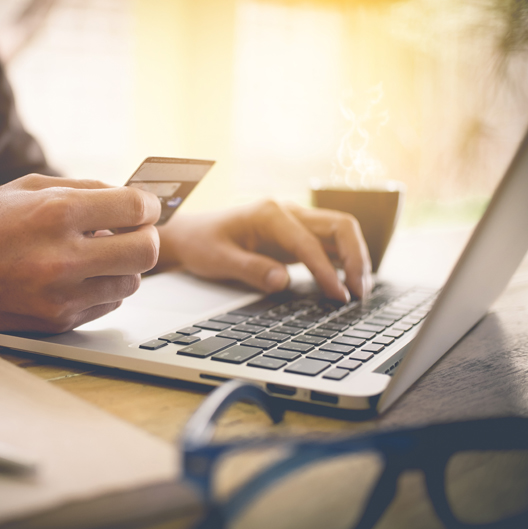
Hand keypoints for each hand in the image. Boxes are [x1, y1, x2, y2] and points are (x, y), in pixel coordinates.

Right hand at [0, 174, 160, 331]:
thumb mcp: (26, 188)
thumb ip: (83, 189)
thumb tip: (131, 198)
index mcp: (53, 215)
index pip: (134, 208)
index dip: (147, 205)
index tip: (144, 206)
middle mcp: (61, 260)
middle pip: (146, 252)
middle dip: (146, 237)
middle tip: (132, 231)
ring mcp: (59, 298)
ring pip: (131, 283)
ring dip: (123, 265)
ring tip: (97, 253)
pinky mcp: (55, 324)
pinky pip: (106, 305)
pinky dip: (102, 288)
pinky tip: (78, 275)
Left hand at [156, 200, 372, 301]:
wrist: (190, 235)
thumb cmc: (201, 244)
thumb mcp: (218, 260)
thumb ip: (250, 269)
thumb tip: (283, 281)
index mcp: (270, 214)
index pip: (310, 242)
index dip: (327, 270)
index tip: (338, 295)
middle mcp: (288, 212)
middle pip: (340, 226)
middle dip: (356, 258)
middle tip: (359, 292)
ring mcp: (294, 222)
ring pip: (340, 233)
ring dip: (355, 259)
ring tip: (360, 291)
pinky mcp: (296, 236)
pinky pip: (329, 244)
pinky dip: (342, 261)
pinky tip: (347, 283)